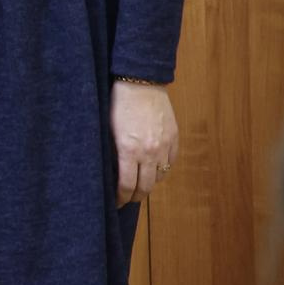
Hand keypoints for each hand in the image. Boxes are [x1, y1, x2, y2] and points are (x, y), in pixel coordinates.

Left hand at [112, 81, 178, 206]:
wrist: (140, 82)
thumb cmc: (118, 103)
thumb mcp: (109, 130)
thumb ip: (113, 153)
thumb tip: (113, 173)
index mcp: (128, 150)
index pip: (126, 185)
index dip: (121, 198)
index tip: (117, 202)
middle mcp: (148, 152)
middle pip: (145, 187)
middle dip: (135, 196)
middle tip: (128, 199)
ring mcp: (164, 146)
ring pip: (160, 176)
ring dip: (150, 182)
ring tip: (140, 183)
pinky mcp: (174, 138)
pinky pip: (171, 162)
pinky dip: (162, 168)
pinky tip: (153, 168)